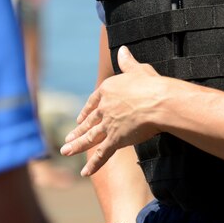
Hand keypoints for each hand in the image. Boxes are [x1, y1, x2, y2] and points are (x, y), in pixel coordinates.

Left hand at [59, 46, 165, 175]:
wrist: (158, 101)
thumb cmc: (152, 84)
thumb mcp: (138, 70)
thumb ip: (127, 62)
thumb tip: (123, 50)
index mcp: (107, 90)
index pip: (93, 102)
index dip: (86, 111)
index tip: (80, 118)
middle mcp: (104, 108)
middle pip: (88, 121)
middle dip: (77, 131)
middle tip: (68, 137)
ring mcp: (108, 125)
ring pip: (89, 137)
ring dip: (76, 145)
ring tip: (65, 151)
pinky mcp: (115, 139)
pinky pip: (101, 154)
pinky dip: (93, 164)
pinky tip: (84, 172)